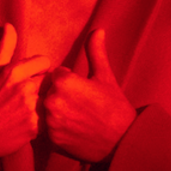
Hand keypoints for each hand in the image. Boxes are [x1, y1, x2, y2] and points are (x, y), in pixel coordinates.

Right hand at [0, 24, 49, 170]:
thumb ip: (4, 47)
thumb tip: (9, 25)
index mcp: (13, 71)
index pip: (44, 62)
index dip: (38, 70)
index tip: (29, 78)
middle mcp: (24, 88)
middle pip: (48, 81)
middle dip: (40, 87)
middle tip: (25, 98)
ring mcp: (30, 108)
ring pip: (49, 99)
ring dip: (42, 104)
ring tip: (26, 111)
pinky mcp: (35, 127)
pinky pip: (48, 118)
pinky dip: (41, 121)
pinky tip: (27, 123)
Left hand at [43, 29, 135, 162]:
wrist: (123, 141)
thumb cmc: (115, 106)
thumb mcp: (105, 76)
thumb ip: (95, 51)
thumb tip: (98, 29)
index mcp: (63, 81)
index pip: (56, 75)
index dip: (70, 81)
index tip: (83, 91)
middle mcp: (52, 100)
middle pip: (48, 92)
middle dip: (61, 96)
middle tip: (81, 106)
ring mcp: (50, 121)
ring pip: (47, 110)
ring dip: (57, 112)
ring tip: (78, 118)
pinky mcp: (52, 139)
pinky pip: (49, 128)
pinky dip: (58, 128)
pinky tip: (74, 130)